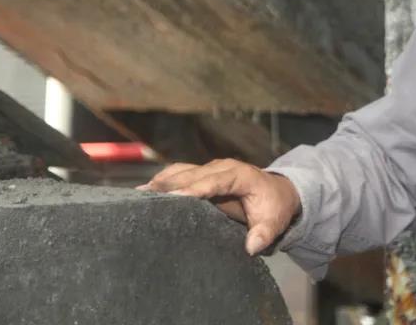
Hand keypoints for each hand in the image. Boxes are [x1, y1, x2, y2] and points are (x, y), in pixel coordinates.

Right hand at [139, 159, 300, 254]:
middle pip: (193, 174)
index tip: (176, 197)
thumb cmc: (274, 207)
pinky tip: (143, 192)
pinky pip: (179, 173)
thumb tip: (252, 247)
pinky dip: (162, 181)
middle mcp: (222, 168)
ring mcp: (210, 169)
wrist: (276, 192)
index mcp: (241, 176)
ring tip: (138, 195)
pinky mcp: (201, 174)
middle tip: (146, 198)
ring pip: (182, 171)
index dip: (196, 188)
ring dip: (161, 181)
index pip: (216, 181)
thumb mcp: (274, 221)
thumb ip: (264, 234)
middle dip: (171, 185)